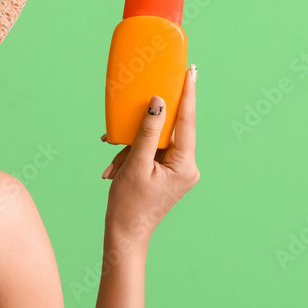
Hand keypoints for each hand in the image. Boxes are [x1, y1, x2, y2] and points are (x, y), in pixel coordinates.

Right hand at [99, 64, 199, 243]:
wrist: (125, 235)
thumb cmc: (129, 205)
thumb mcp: (135, 164)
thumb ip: (148, 131)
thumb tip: (158, 103)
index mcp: (185, 165)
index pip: (187, 121)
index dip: (188, 94)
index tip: (191, 71)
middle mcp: (187, 166)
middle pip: (169, 130)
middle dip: (142, 130)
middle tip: (134, 122)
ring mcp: (178, 170)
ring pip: (156, 141)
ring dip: (133, 147)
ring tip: (116, 166)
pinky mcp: (167, 173)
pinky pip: (152, 152)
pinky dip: (134, 154)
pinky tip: (117, 168)